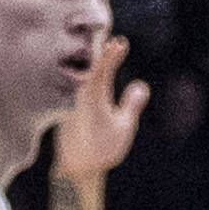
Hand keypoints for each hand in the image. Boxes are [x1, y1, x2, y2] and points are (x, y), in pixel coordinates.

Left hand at [53, 41, 150, 181]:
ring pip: (82, 77)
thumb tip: (141, 85)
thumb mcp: (124, 126)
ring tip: (104, 56)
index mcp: (94, 96)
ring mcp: (71, 101)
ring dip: (94, 66)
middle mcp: (79, 94)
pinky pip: (77, 88)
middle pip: (89, 68)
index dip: (112, 54)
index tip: (121, 42)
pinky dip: (86, 79)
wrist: (77, 167)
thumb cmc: (103, 148)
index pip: (102, 68)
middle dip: (102, 54)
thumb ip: (131, 104)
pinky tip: (90, 79)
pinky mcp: (67, 109)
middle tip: (113, 43)